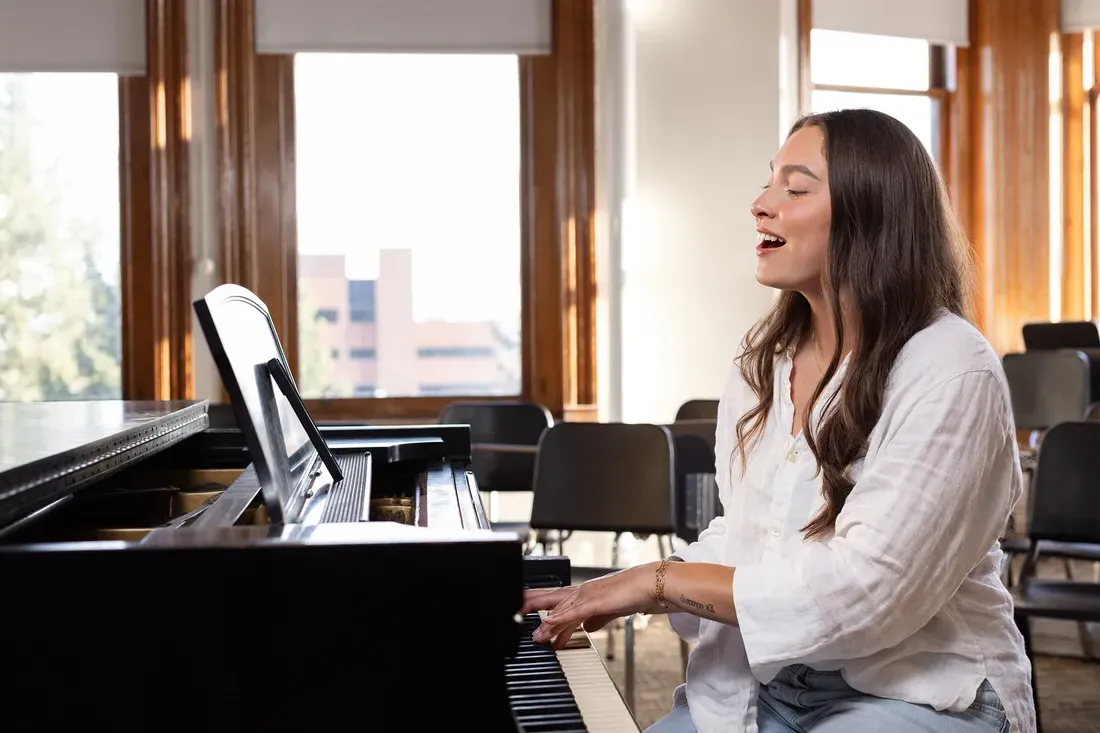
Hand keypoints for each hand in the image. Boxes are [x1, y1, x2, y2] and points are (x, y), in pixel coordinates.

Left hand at [519, 563, 662, 648]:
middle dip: (529, 606)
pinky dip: (560, 619)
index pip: (556, 599)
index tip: (524, 614)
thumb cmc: (634, 593)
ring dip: (545, 623)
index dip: (538, 605)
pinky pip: (574, 612)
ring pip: (560, 609)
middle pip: (549, 598)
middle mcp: (582, 591)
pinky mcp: (596, 601)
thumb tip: (587, 628)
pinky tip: (549, 625)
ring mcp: (587, 595)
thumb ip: (597, 618)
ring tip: (534, 637)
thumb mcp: (611, 610)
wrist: (652, 583)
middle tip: (513, 615)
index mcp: (584, 593)